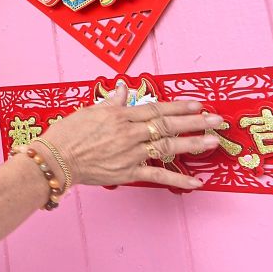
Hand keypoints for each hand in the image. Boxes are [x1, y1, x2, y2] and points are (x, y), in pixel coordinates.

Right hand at [39, 86, 224, 190]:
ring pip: (167, 147)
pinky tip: (196, 182)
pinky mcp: (128, 173)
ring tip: (213, 141)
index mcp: (120, 115)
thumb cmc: (66, 134)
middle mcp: (129, 132)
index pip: (156, 108)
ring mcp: (130, 153)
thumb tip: (125, 89)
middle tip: (217, 120)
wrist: (54, 160)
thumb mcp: (88, 111)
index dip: (179, 107)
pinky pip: (158, 176)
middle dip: (195, 122)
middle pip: (168, 125)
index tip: (198, 105)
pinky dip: (178, 179)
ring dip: (192, 144)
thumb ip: (112, 102)